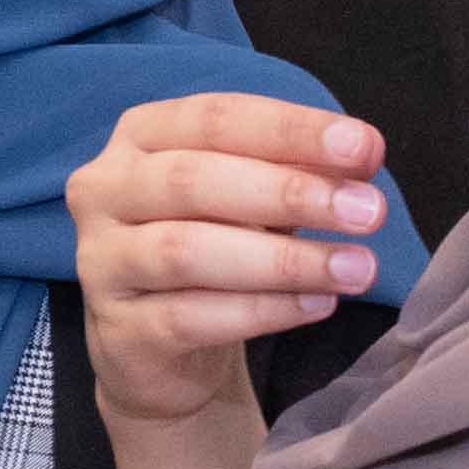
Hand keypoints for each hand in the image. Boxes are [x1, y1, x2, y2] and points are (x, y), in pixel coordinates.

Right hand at [65, 95, 388, 426]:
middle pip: (194, 180)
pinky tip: (317, 304)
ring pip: (186, 251)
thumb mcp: (254, 198)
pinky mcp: (117, 330)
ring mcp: (99, 261)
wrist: (161, 350)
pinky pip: (188, 317)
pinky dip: (262, 310)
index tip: (367, 148)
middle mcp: (104, 190)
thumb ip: (297, 169)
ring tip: (356, 267)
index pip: (215, 118)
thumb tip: (362, 153)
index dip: (291, 130)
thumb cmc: (214, 247)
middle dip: (291, 193)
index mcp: (140, 137)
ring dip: (282, 261)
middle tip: (369, 211)